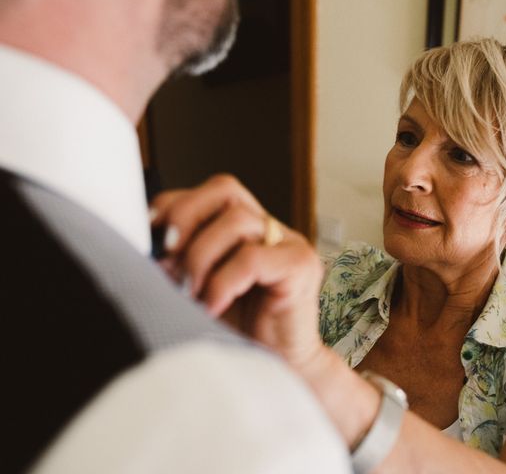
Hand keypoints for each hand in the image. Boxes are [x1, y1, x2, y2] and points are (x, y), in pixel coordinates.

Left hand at [149, 174, 324, 364]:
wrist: (281, 370)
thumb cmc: (240, 332)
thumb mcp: (200, 290)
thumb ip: (181, 264)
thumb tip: (152, 251)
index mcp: (248, 228)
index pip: (211, 192)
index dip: (176, 205)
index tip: (150, 233)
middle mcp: (270, 229)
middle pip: (225, 189)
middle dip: (186, 216)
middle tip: (168, 255)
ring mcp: (289, 244)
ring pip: (237, 220)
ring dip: (201, 256)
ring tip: (192, 292)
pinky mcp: (300, 266)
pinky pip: (251, 258)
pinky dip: (222, 282)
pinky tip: (213, 306)